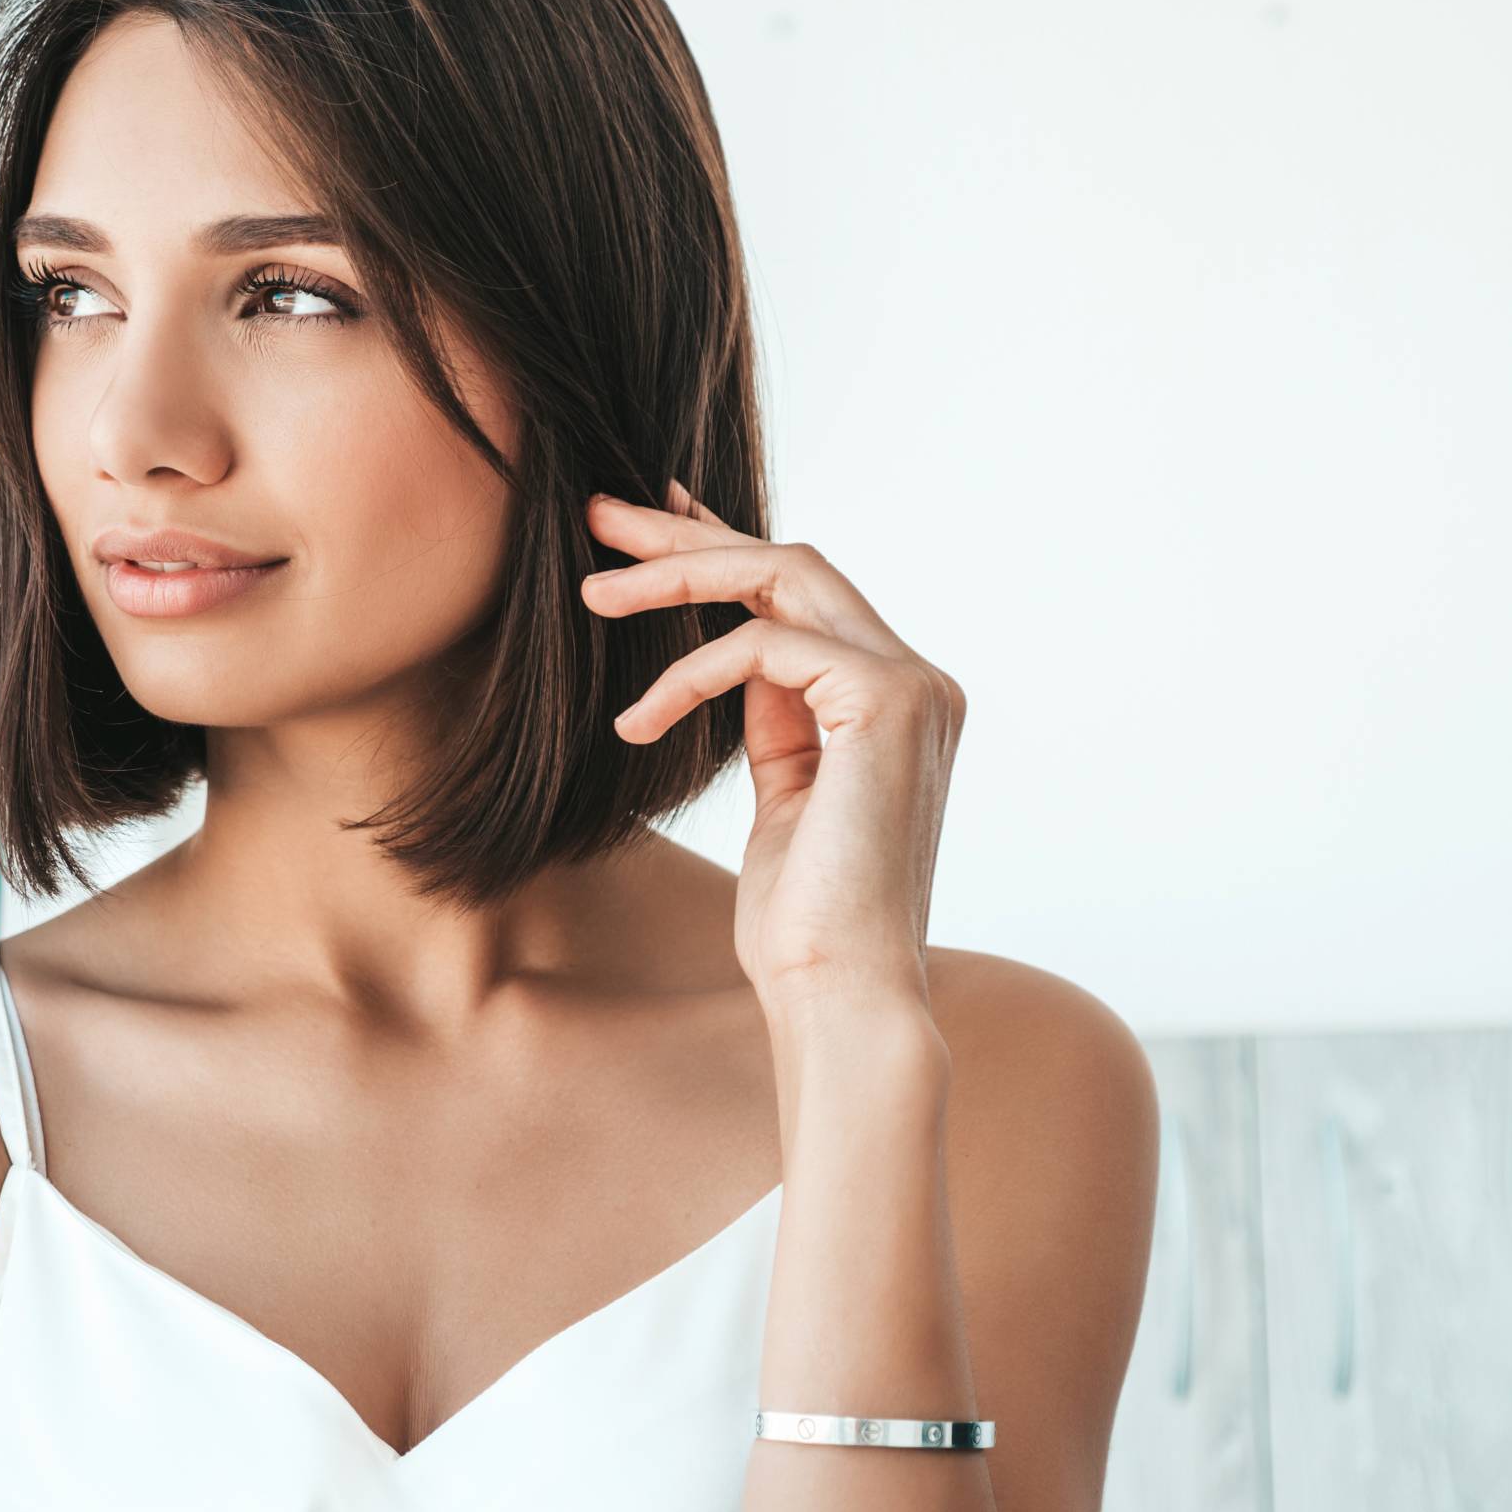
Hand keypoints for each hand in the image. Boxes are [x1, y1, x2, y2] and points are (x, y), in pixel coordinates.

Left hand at [582, 481, 965, 1011]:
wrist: (841, 998)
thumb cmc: (805, 929)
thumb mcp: (785, 801)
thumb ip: (776, 721)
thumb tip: (735, 652)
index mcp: (896, 704)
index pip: (806, 598)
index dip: (726, 549)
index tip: (650, 527)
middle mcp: (919, 682)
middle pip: (794, 566)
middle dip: (691, 536)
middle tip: (599, 512)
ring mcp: (911, 686)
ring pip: (783, 576)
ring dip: (676, 576)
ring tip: (592, 595)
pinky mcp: (884, 701)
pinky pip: (762, 645)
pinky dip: (686, 675)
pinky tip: (635, 724)